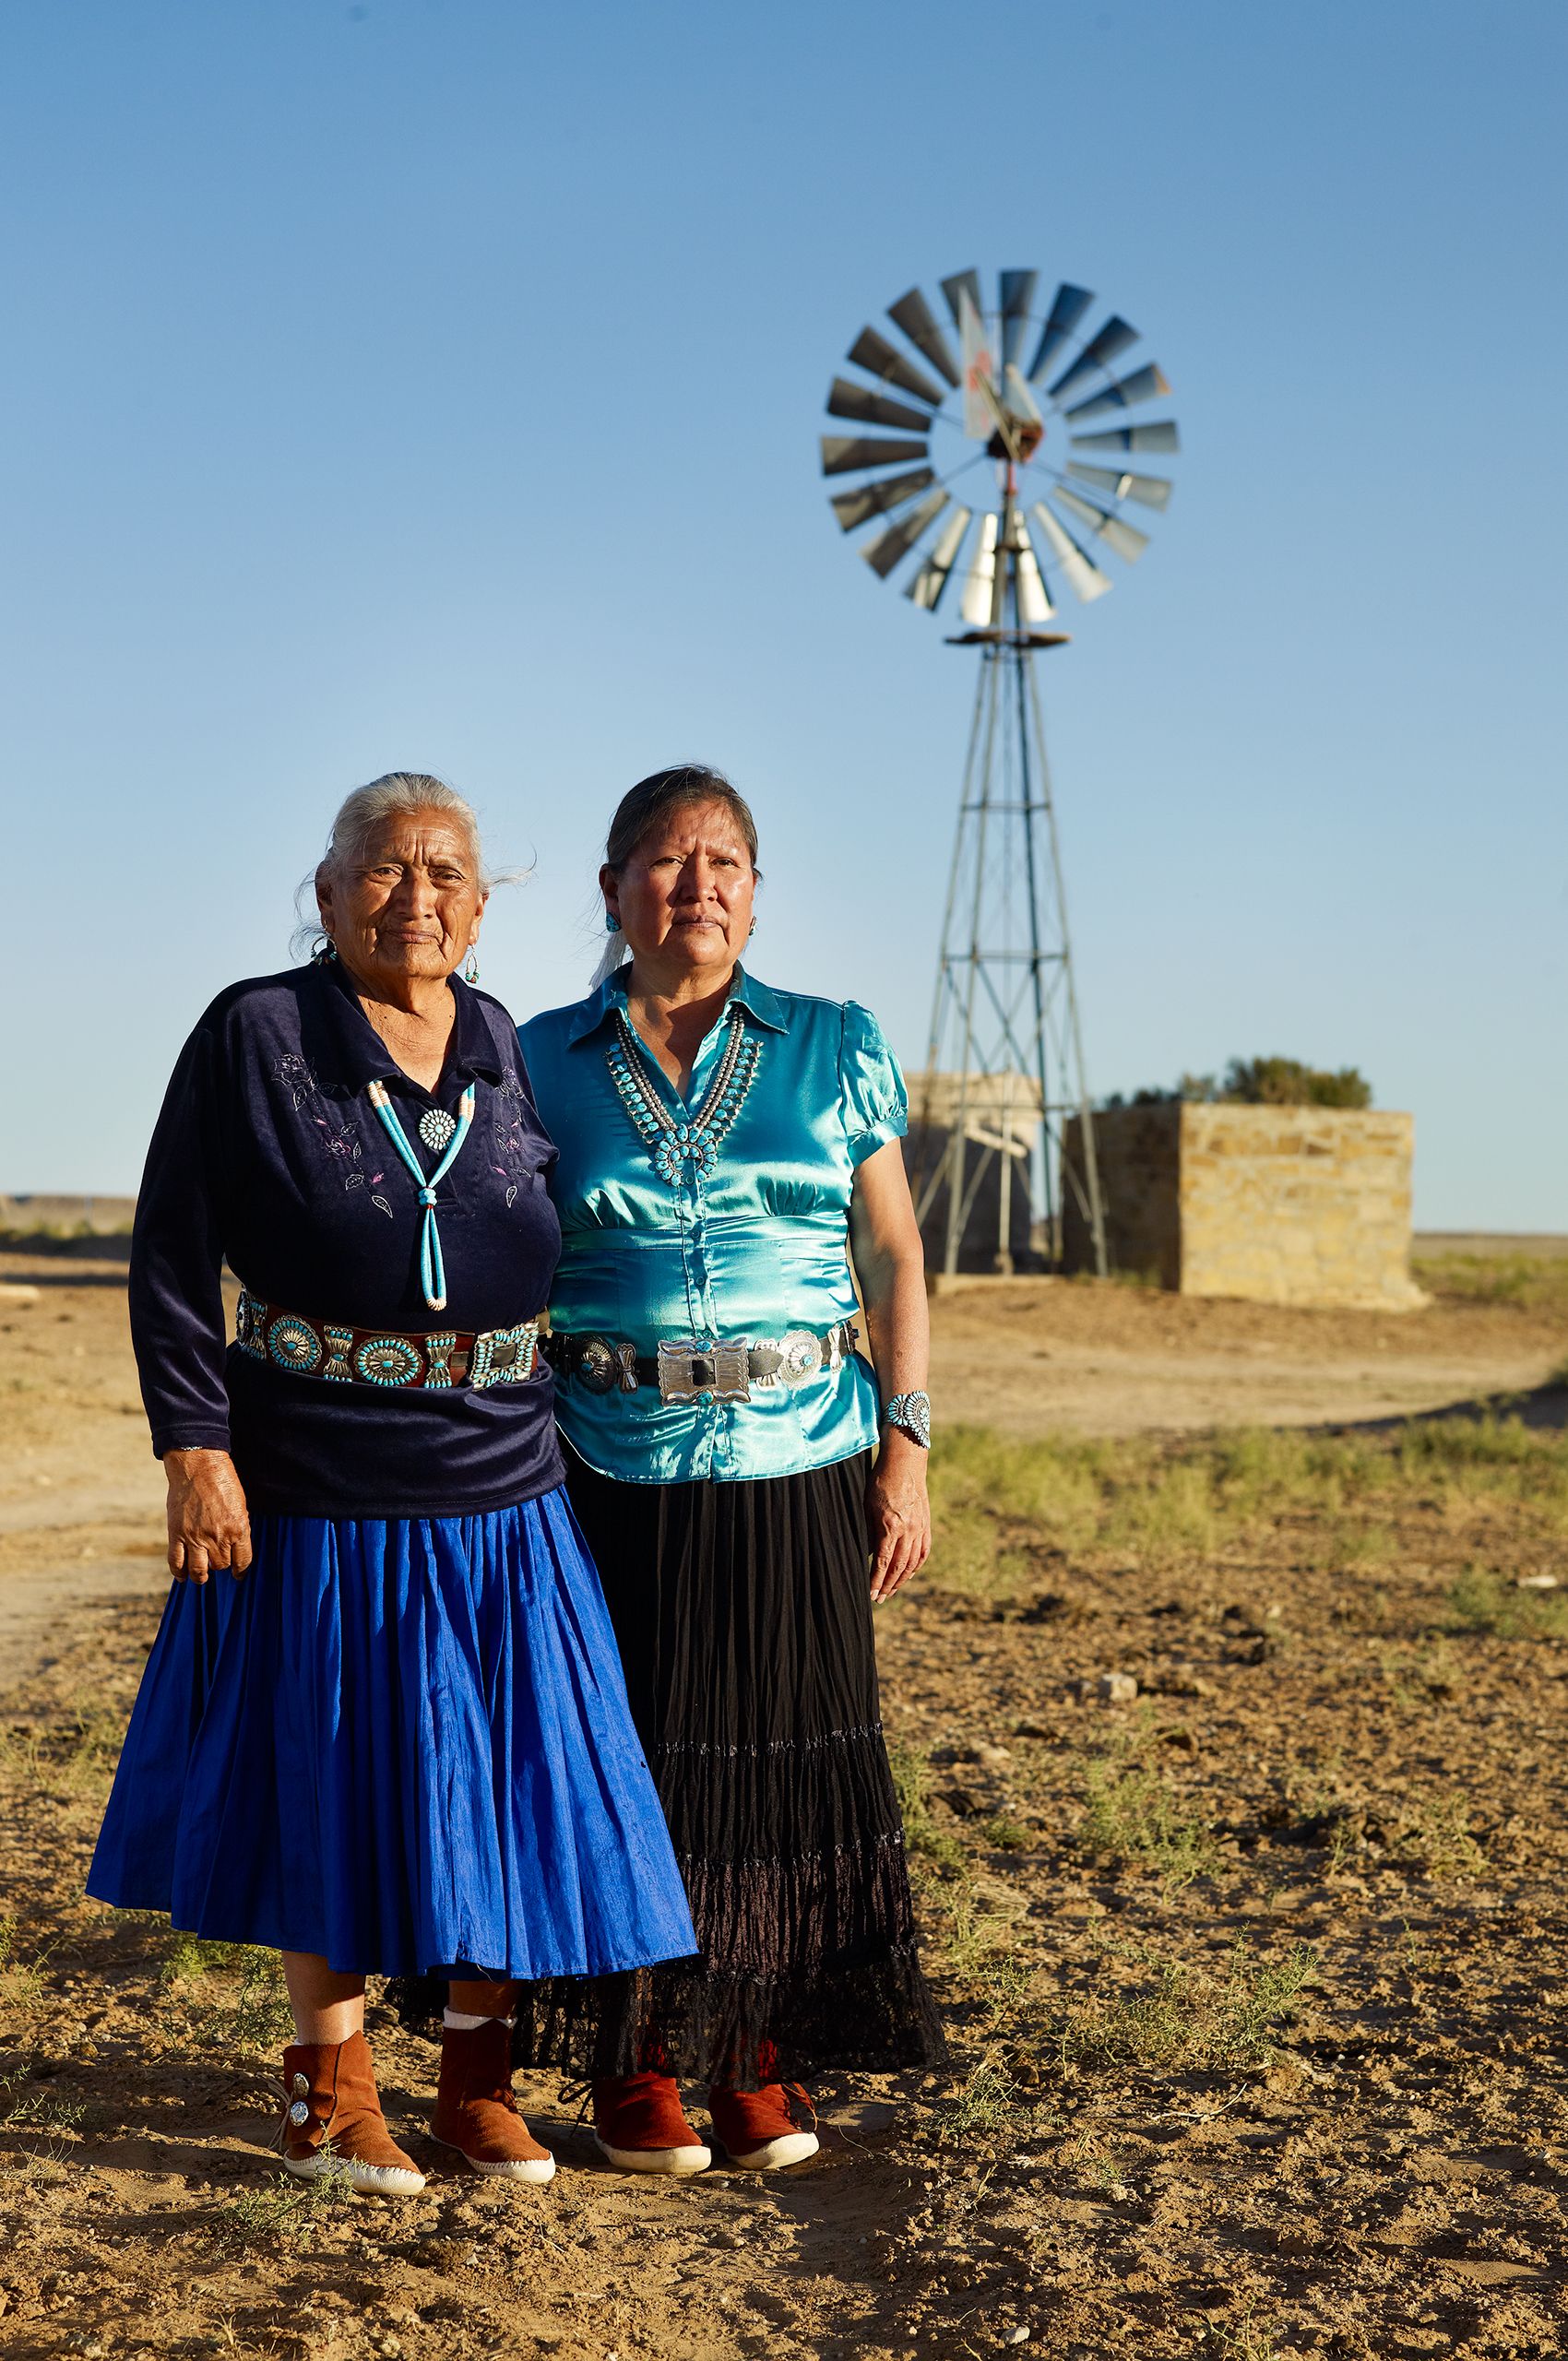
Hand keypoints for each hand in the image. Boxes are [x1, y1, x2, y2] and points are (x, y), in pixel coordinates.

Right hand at [164, 1449, 252, 1582]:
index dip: (240, 1571)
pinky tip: (182, 1576)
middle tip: (216, 1562)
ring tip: (201, 1577)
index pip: (242, 1561)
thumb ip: (238, 1528)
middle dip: (220, 1566)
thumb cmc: (223, 1482)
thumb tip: (235, 1547)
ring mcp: (196, 1537)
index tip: (238, 1575)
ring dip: (201, 1576)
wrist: (198, 1466)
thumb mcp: (240, 1505)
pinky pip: (176, 1562)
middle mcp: (218, 1537)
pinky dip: (179, 1573)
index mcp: (239, 1528)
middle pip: (221, 1565)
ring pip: (200, 1570)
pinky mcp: (177, 1534)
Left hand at [866, 1430, 930, 1604]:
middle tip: (879, 1599)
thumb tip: (869, 1555)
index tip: (870, 1593)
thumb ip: (869, 1532)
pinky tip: (909, 1574)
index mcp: (890, 1526)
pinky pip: (924, 1550)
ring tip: (892, 1591)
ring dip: (902, 1580)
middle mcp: (908, 1530)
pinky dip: (917, 1565)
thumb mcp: (867, 1506)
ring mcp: (920, 1527)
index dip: (876, 1580)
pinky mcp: (926, 1523)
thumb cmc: (880, 1481)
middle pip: (899, 1567)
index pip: (883, 1562)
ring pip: (913, 1562)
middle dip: (888, 1586)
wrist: (905, 1462)